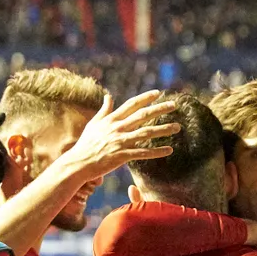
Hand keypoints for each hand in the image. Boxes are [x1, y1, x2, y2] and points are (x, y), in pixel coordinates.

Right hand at [63, 91, 180, 182]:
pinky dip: (157, 152)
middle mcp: (117, 128)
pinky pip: (143, 153)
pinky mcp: (121, 156)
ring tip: (177, 127)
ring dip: (163, 130)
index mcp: (111, 119)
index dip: (145, 98)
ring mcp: (120, 142)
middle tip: (174, 105)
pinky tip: (169, 150)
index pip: (131, 104)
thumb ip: (104, 110)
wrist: (78, 163)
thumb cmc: (86, 144)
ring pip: (146, 133)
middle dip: (159, 109)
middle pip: (142, 116)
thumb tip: (108, 96)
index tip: (158, 93)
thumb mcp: (94, 124)